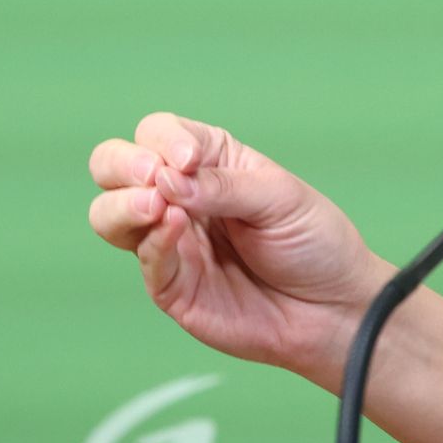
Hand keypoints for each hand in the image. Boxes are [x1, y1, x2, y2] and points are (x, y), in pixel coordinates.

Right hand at [85, 114, 384, 384]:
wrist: (335, 309)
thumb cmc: (314, 244)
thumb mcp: (280, 198)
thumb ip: (222, 185)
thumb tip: (166, 180)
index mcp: (208, 162)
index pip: (157, 134)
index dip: (164, 140)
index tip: (191, 159)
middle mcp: (179, 197)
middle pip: (113, 166)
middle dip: (122, 164)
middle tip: (153, 176)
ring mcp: (170, 242)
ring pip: (108, 215)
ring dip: (122, 204)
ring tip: (155, 206)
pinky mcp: (171, 286)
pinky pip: (144, 259)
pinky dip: (153, 241)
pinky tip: (175, 229)